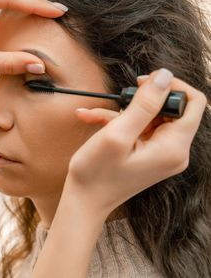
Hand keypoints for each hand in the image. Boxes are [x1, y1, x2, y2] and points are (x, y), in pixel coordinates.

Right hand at [65, 68, 206, 217]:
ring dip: (123, 111)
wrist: (84, 201)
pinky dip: (119, 122)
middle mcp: (175, 151)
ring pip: (151, 117)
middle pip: (171, 109)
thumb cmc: (96, 173)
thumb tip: (164, 76)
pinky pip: (141, 129)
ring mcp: (163, 154)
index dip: (171, 86)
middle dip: (140, 99)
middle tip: (118, 100)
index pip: (194, 102)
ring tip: (95, 114)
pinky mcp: (150, 155)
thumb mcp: (117, 134)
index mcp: (173, 147)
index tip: (143, 83)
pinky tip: (94, 120)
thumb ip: (143, 104)